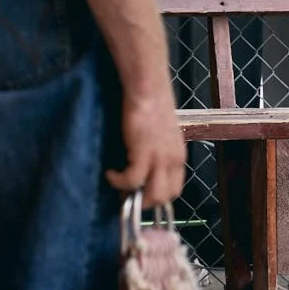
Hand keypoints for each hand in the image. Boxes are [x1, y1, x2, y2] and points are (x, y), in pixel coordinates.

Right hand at [106, 90, 186, 206]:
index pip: (174, 190)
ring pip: (152, 195)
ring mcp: (160, 158)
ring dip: (133, 196)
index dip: (157, 196)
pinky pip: (132, 180)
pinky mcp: (143, 152)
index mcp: (178, 156)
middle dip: (144, 201)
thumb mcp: (161, 133)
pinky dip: (118, 181)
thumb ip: (157, 151)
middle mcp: (173, 160)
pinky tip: (110, 174)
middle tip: (126, 194)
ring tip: (118, 185)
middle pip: (164, 197)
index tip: (141, 194)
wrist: (147, 88)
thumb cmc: (151, 104)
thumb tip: (141, 167)